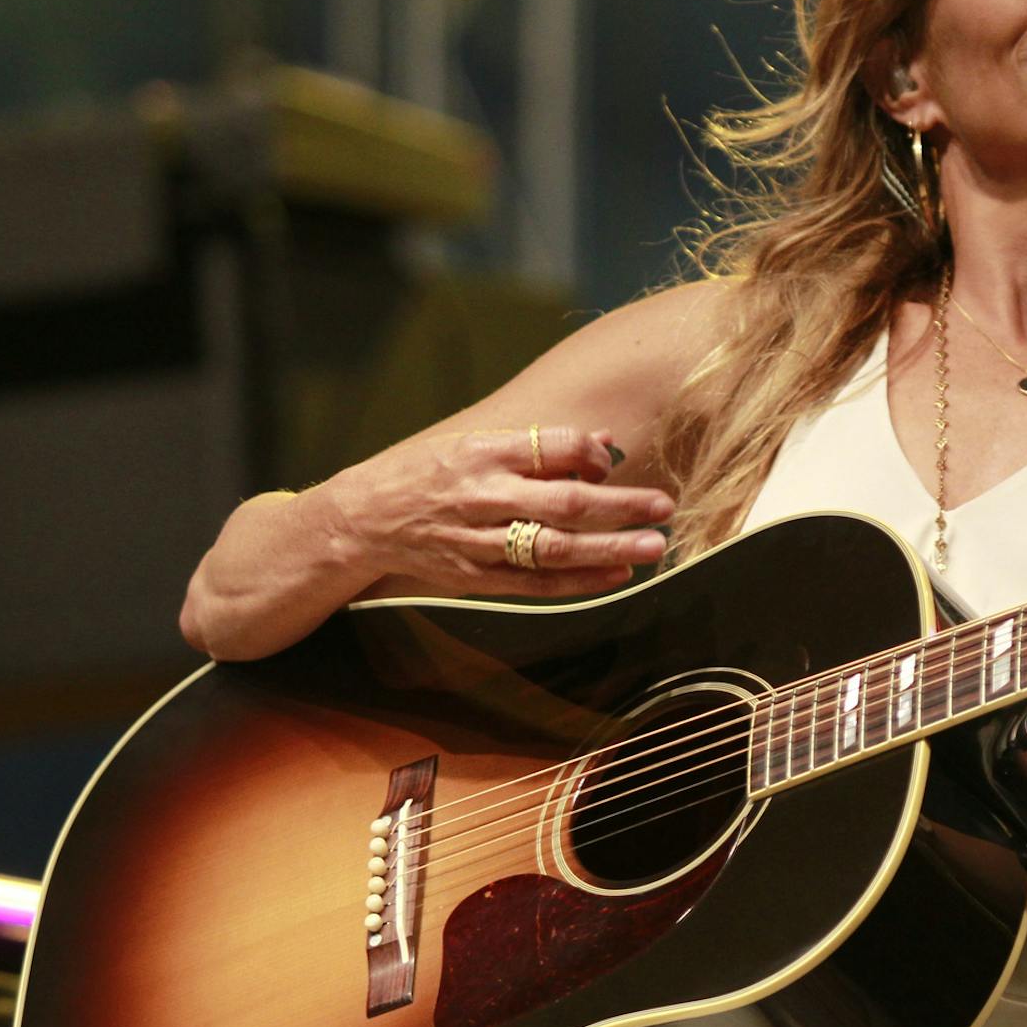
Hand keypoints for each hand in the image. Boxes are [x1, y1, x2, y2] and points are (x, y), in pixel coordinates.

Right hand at [323, 425, 674, 596]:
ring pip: (553, 548)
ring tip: (654, 547)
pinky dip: (579, 583)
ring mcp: (478, 541)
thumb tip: (604, 442)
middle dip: (619, 506)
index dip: (590, 454)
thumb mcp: (473, 444)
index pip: (550, 447)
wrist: (361, 520)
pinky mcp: (475, 577)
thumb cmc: (427, 474)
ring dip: (609, 549)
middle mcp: (482, 496)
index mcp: (482, 453)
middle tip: (665, 507)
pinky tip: (617, 577)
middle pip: (562, 502)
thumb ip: (538, 446)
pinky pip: (535, 584)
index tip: (613, 461)